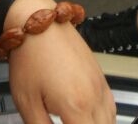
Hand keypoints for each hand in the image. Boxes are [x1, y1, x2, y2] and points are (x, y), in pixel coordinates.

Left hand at [8, 8, 115, 123]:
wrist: (39, 24)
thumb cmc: (30, 59)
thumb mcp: (27, 103)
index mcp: (76, 107)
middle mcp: (94, 97)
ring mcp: (100, 86)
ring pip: (110, 121)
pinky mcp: (100, 77)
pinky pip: (110, 107)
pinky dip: (105, 120)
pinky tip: (93, 123)